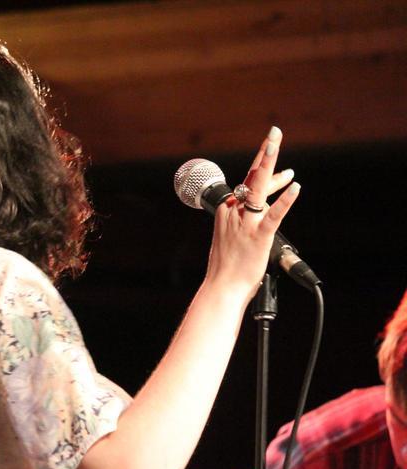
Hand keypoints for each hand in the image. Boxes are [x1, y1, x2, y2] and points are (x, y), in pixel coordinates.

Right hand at [205, 126, 299, 296]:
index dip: (264, 171)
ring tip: (275, 144)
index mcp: (226, 212)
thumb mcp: (228, 239)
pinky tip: (296, 187)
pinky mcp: (258, 236)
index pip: (247, 185)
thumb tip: (251, 216)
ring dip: (267, 165)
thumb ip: (238, 223)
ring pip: (258, 189)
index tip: (281, 164)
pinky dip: (285, 200)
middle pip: (252, 178)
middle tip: (274, 133)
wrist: (221, 287)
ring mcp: (245, 223)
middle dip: (264, 154)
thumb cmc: (226, 268)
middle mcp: (234, 212)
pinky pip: (274, 215)